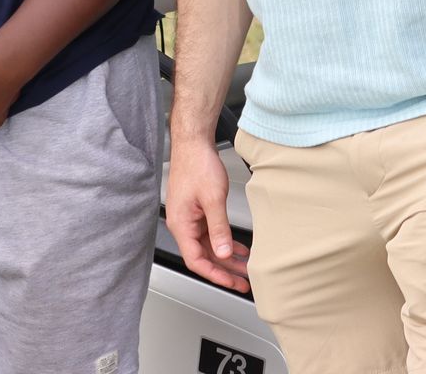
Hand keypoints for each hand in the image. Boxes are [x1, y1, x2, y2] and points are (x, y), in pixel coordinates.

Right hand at [164, 139, 249, 291]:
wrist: (194, 143)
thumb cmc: (197, 164)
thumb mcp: (213, 199)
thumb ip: (219, 228)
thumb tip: (223, 253)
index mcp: (181, 224)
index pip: (196, 260)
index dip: (215, 274)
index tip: (231, 282)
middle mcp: (182, 224)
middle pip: (203, 256)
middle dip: (224, 270)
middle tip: (242, 281)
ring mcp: (190, 218)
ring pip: (208, 246)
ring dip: (226, 257)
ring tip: (244, 268)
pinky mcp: (196, 211)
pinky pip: (210, 233)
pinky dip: (224, 242)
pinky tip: (238, 248)